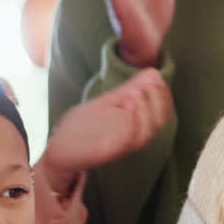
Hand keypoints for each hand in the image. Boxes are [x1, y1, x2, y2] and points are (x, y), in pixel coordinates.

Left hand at [41, 68, 171, 185]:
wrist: (59, 148)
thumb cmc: (84, 127)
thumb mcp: (108, 103)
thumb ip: (130, 90)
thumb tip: (153, 72)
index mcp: (136, 126)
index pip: (162, 112)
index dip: (164, 95)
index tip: (157, 78)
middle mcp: (134, 137)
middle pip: (159, 121)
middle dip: (157, 100)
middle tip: (145, 85)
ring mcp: (122, 145)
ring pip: (147, 131)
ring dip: (145, 109)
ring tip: (134, 93)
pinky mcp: (109, 151)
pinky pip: (128, 139)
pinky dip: (132, 122)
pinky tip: (126, 104)